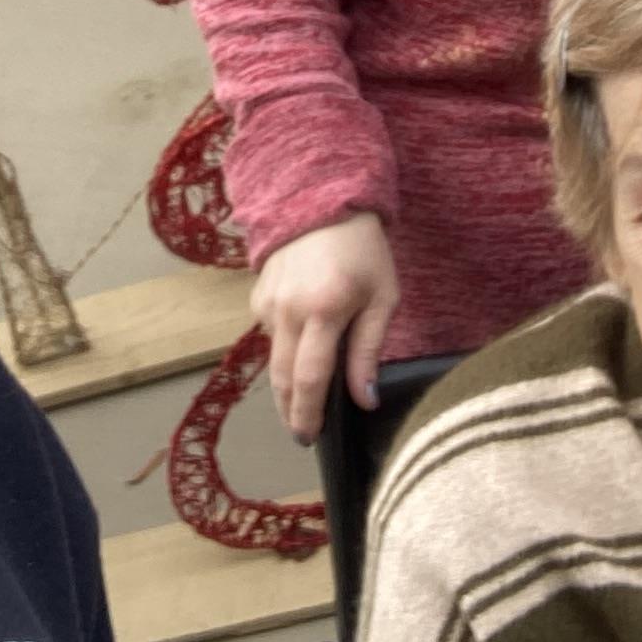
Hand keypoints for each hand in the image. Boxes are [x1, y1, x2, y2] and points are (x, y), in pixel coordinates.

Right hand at [250, 212, 400, 441]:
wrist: (324, 202)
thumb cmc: (363, 251)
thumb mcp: (383, 298)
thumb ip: (369, 351)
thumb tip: (365, 400)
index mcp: (324, 311)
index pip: (310, 378)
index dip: (308, 414)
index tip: (309, 439)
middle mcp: (288, 310)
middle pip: (283, 378)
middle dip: (291, 411)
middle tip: (302, 434)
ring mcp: (268, 302)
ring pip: (274, 359)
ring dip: (287, 382)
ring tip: (304, 398)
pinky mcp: (258, 295)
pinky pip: (270, 335)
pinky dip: (284, 348)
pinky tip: (302, 343)